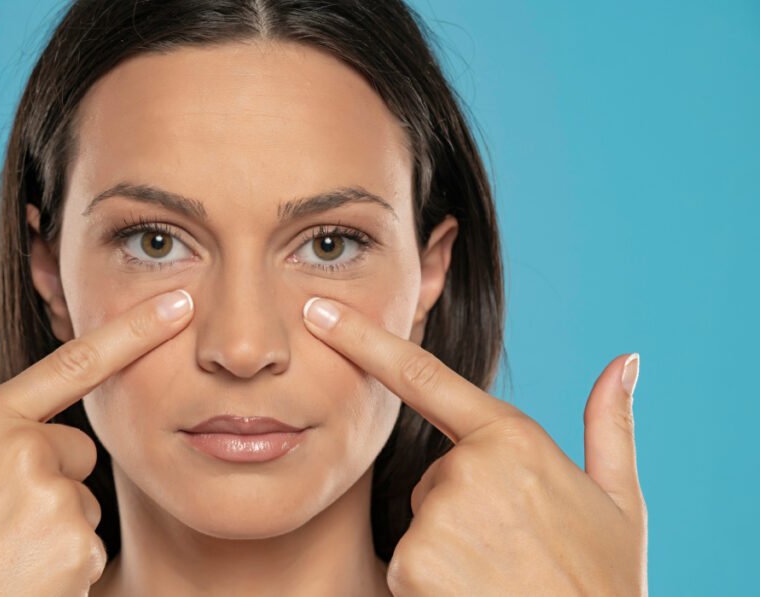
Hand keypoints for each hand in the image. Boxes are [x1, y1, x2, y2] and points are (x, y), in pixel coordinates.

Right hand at [0, 289, 194, 596]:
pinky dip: (64, 571)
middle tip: (0, 530)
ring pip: (83, 505)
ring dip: (56, 535)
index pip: (74, 363)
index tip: (180, 301)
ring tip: (2, 560)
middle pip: (78, 451)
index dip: (133, 330)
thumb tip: (48, 442)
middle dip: (55, 487)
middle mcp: (18, 446)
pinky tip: (23, 580)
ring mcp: (48, 492)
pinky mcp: (74, 542)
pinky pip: (90, 549)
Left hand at [302, 297, 647, 595]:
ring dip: (451, 545)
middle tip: (515, 548)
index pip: (422, 375)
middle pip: (436, 473)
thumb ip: (611, 426)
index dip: (363, 339)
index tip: (319, 312)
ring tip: (501, 574)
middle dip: (463, 504)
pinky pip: (409, 560)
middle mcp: (469, 467)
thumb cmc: (606, 584)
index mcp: (513, 439)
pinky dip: (433, 580)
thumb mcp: (622, 503)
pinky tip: (477, 593)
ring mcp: (437, 517)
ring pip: (424, 518)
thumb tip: (626, 361)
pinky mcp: (412, 564)